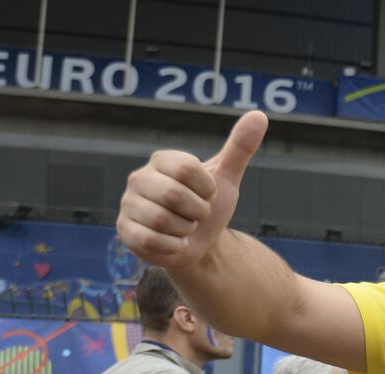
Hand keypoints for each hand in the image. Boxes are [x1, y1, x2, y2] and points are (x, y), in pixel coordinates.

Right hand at [118, 111, 267, 268]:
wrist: (200, 243)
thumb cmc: (209, 206)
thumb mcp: (226, 178)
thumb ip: (240, 148)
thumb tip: (259, 115)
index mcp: (162, 161)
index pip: (187, 168)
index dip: (207, 188)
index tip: (208, 194)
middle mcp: (139, 178)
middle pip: (174, 195)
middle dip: (199, 211)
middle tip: (199, 214)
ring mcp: (129, 205)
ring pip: (163, 220)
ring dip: (186, 230)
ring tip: (185, 227)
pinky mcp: (126, 231)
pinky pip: (151, 241)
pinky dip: (174, 246)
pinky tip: (175, 242)